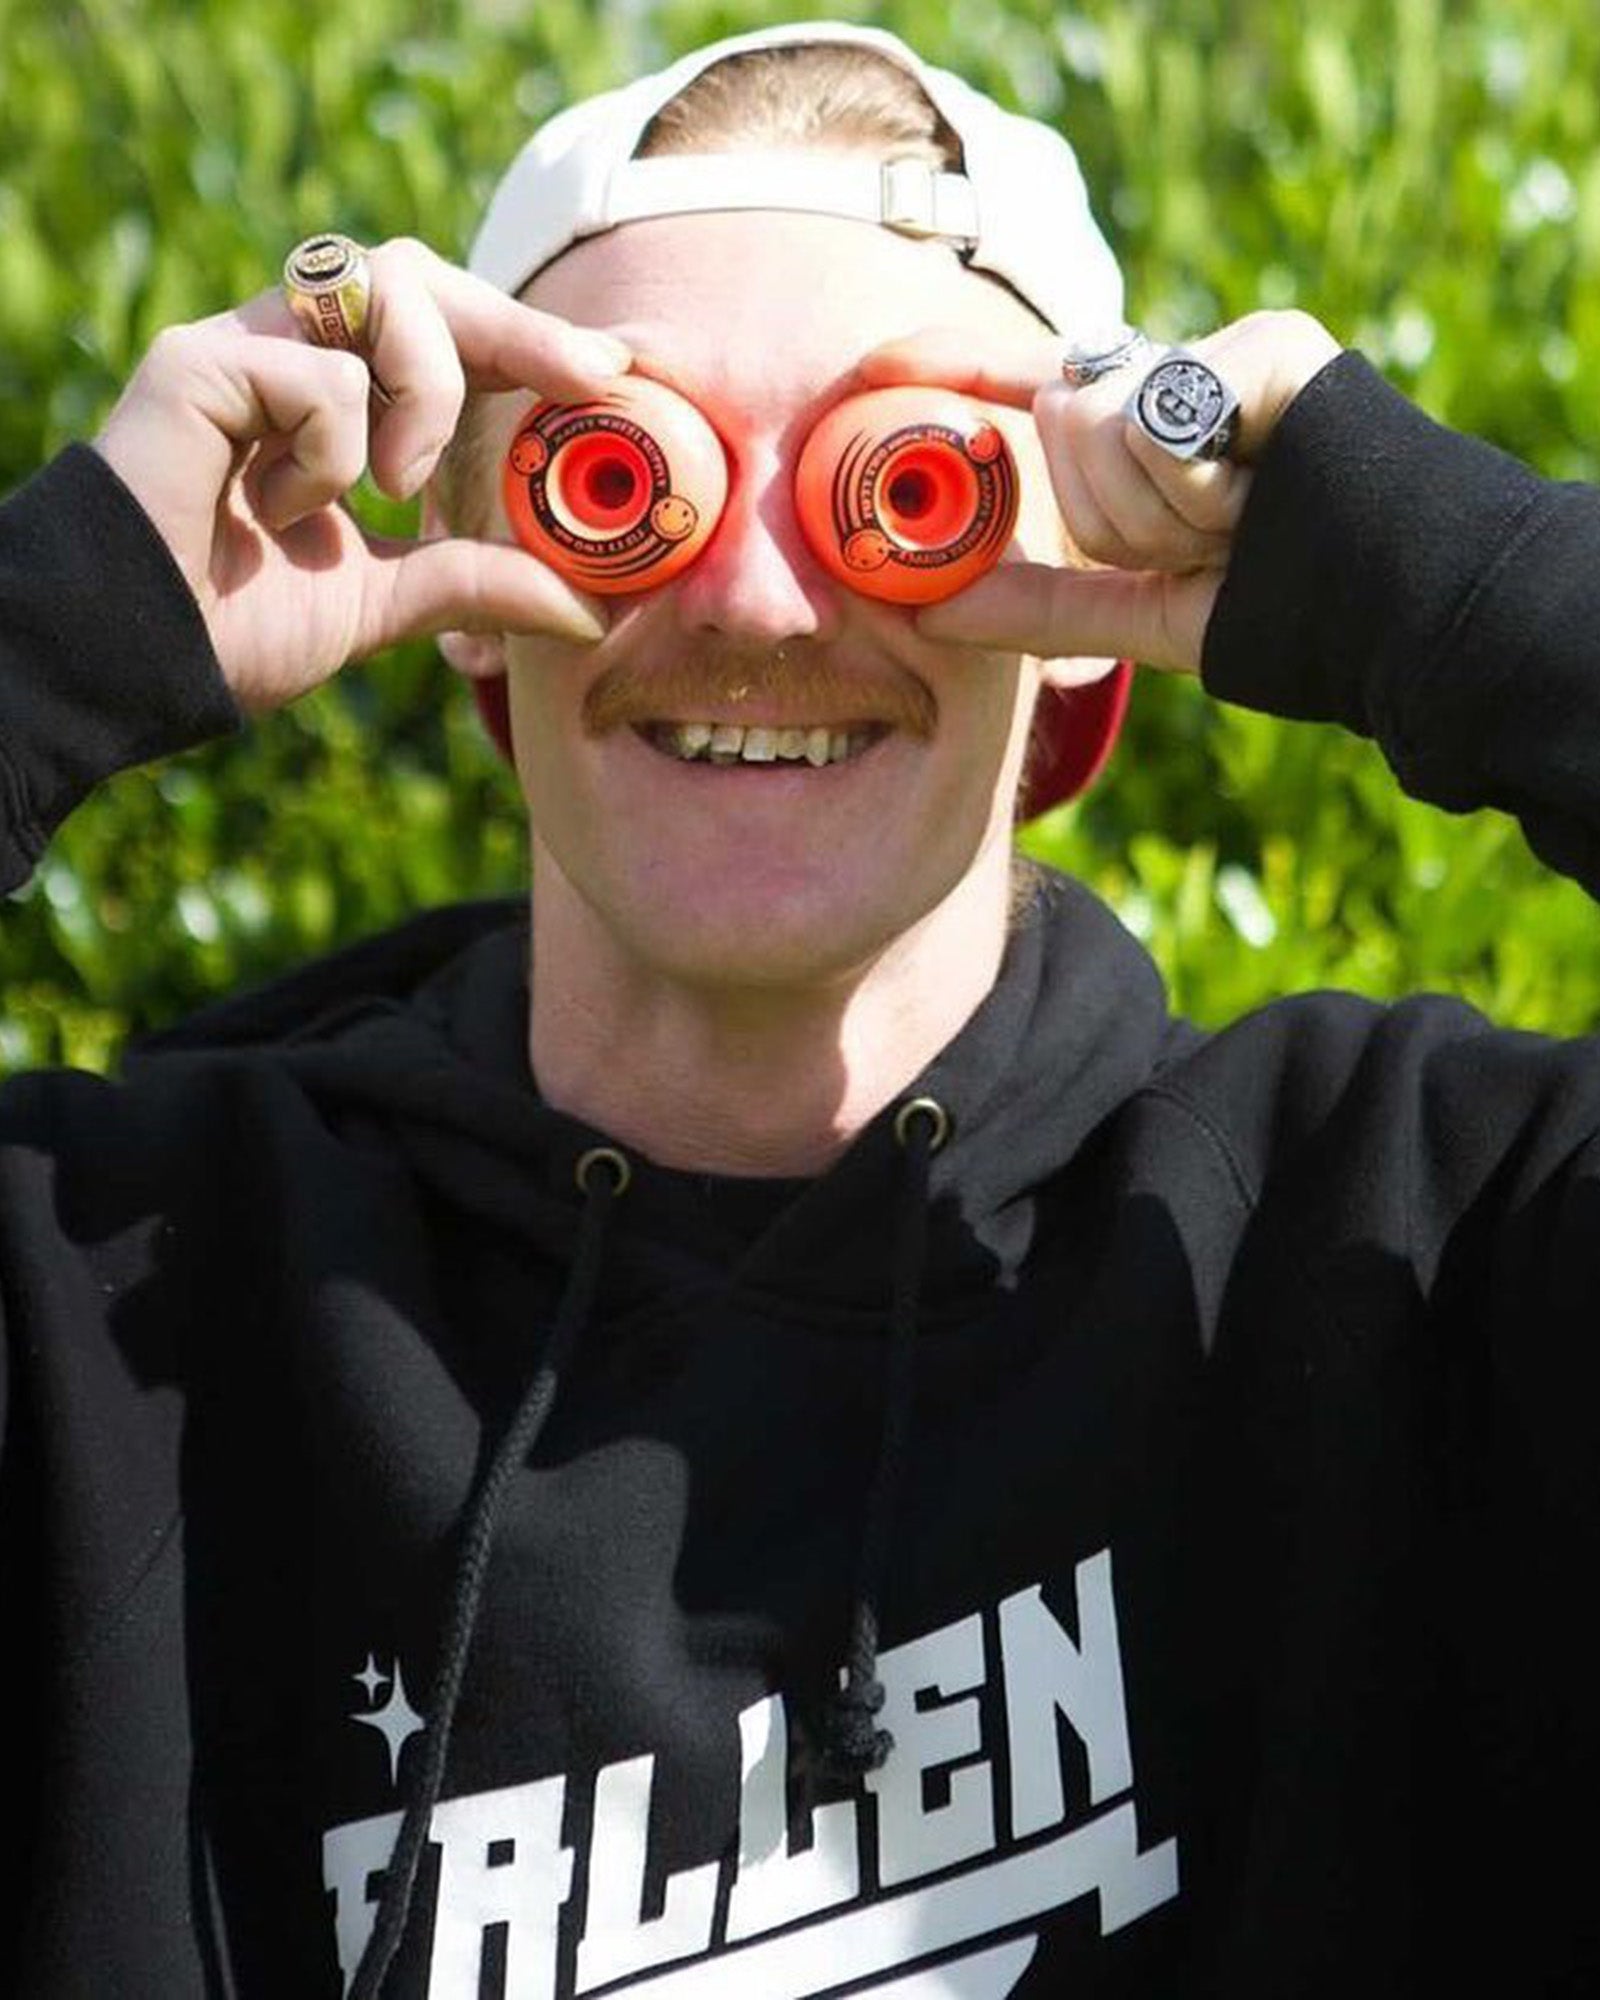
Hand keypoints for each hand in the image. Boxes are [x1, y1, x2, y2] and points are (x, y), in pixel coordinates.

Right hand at [93, 238, 631, 711]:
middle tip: (583, 378)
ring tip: (395, 487)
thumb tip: (586, 611)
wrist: (137, 662)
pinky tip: (278, 510)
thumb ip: (476, 586)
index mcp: (337, 400)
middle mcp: (288, 353)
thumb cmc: (237, 627)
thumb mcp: (387, 604)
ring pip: (383, 294)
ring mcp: (241, 347)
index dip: (527, 339)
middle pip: (417, 273)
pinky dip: (332, 453)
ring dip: (425, 397)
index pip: (442, 332)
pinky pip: (320, 374)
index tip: (610, 373)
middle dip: (514, 326)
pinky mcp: (197, 364)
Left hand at [857, 309, 1341, 675]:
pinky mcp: (1263, 346)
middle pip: (1059, 428)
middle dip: (1112, 520)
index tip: (868, 374)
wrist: (1386, 614)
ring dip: (1156, 516)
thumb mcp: (1137, 612)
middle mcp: (1173, 383)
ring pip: (1096, 427)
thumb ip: (1036, 608)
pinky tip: (1260, 495)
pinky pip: (1156, 421)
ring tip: (1240, 526)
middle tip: (1202, 545)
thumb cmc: (1278, 610)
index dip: (948, 370)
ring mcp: (1218, 355)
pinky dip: (1193, 489)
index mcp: (1140, 437)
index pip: (1025, 387)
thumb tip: (927, 612)